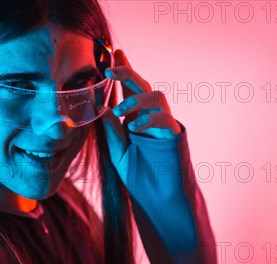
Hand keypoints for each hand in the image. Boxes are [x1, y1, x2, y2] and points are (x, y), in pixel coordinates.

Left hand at [101, 49, 182, 182]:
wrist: (158, 197)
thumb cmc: (138, 175)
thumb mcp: (118, 151)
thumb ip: (111, 131)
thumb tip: (102, 109)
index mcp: (136, 117)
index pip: (130, 89)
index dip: (124, 70)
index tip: (114, 54)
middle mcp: (150, 116)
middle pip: (143, 85)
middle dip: (127, 74)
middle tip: (109, 71)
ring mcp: (163, 124)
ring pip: (156, 96)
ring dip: (136, 98)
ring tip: (119, 110)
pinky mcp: (173, 135)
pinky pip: (164, 118)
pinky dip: (148, 119)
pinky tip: (134, 127)